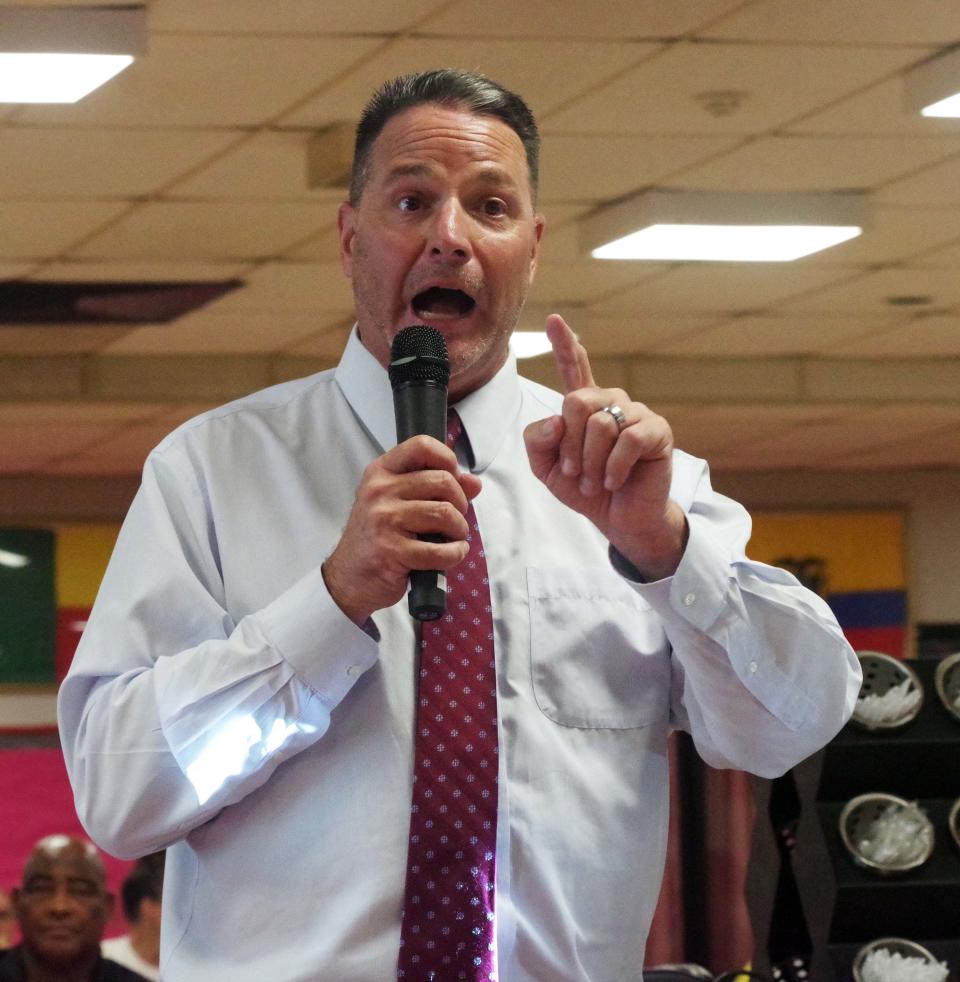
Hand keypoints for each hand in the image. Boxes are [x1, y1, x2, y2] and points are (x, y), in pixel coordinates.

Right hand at [323, 437, 481, 623]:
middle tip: (454, 519)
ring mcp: (383, 520)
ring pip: (444, 513)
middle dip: (460, 503)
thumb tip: (474, 482)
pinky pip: (440, 549)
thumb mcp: (399, 504)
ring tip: (453, 537)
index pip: (422, 446)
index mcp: (381, 472)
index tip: (453, 479)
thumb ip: (437, 489)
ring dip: (459, 529)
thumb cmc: (377, 538)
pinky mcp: (391, 551)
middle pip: (442, 481)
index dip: (448, 459)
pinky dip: (456, 553)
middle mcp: (379, 491)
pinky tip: (453, 554)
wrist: (348, 579)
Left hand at [523, 314, 687, 579]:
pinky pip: (628, 440)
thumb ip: (538, 441)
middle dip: (569, 445)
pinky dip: (614, 466)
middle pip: (576, 402)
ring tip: (594, 482)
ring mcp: (636, 413)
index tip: (553, 319)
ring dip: (590, 462)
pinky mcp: (657, 431)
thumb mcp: (546, 468)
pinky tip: (613, 480)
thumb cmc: (584, 489)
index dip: (564, 343)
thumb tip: (558, 419)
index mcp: (584, 406)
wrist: (618, 519)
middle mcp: (610, 402)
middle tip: (574, 474)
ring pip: (601, 424)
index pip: (574, 367)